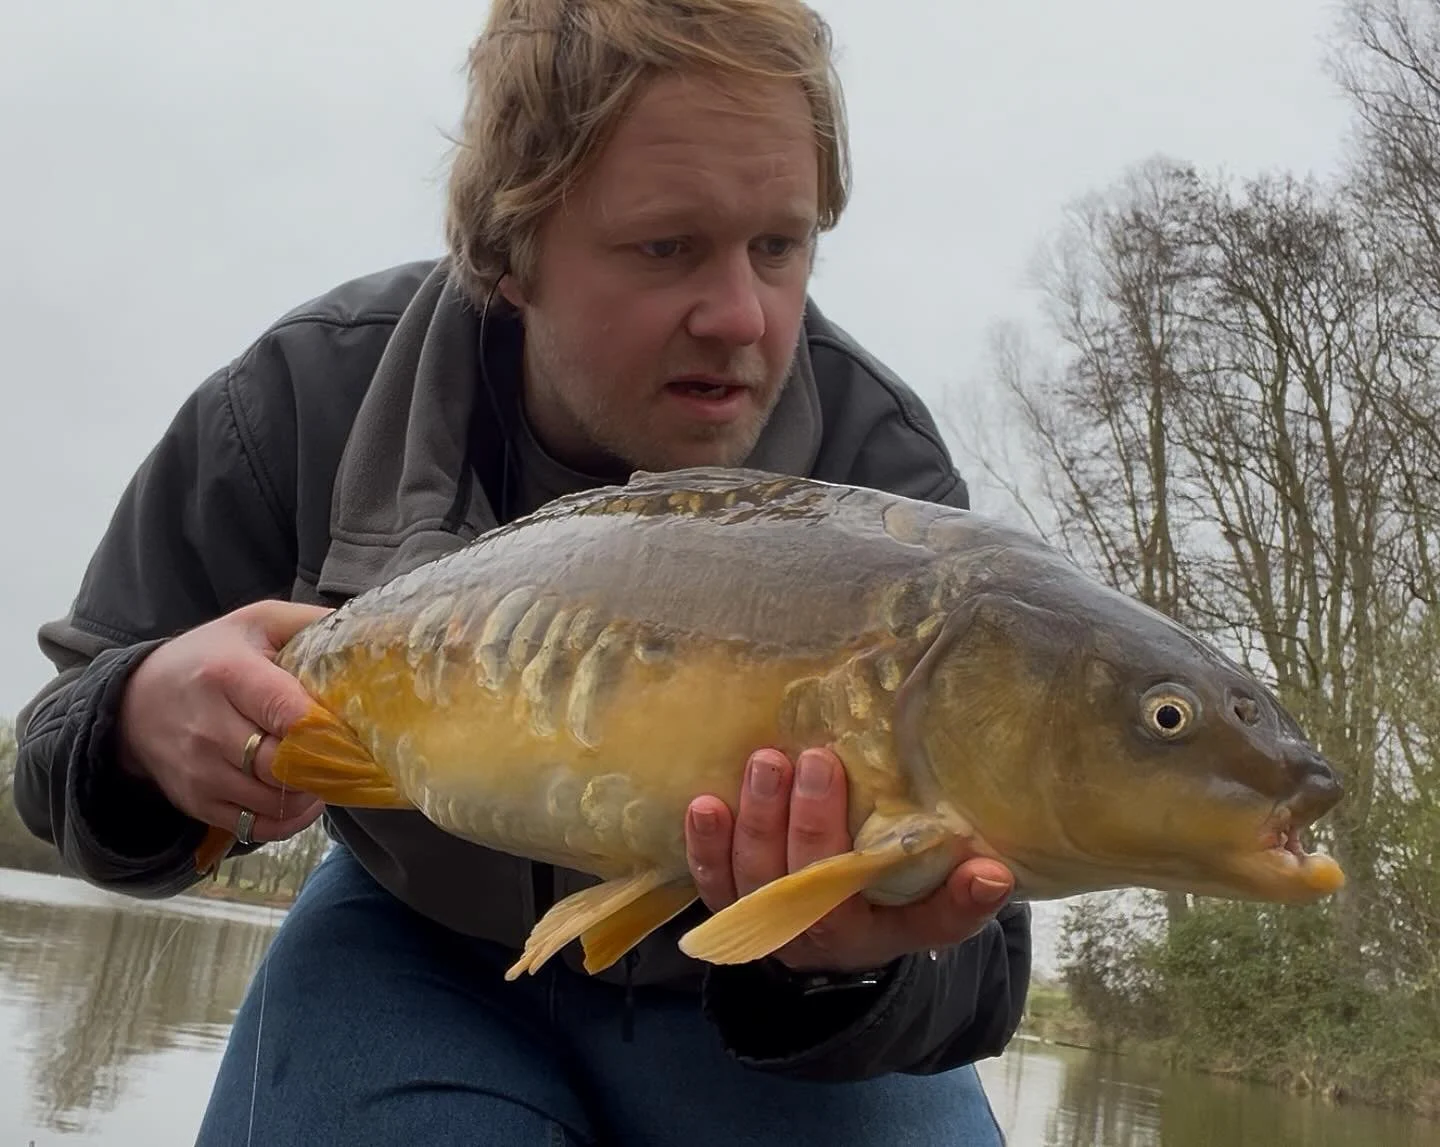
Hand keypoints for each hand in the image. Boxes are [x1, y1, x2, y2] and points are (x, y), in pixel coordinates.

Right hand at [117, 599, 333, 844]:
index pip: (288, 712)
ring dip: (312, 792)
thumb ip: (310, 623)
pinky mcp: (197, 803)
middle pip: (284, 763)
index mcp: (228, 675)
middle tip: (349, 753)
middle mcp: (209, 728)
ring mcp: (200, 771)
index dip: (328, 725)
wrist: (135, 701)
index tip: (355, 726)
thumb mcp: (257, 622)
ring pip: (274, 800)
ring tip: (327, 771)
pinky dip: (291, 819)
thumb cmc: (211, 657)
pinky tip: (305, 796)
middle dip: (324, 762)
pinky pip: (257, 827)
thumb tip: (370, 630)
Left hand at [684, 746, 1013, 973]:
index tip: (982, 869)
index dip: (953, 900)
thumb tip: (996, 873)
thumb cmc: (875, 903)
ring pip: (758, 879)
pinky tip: (705, 803)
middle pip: (816, 886)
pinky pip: (711, 882)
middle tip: (816, 760)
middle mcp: (820, 937)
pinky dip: (707, 845)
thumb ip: (957, 895)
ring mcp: (768, 924)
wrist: (811, 940)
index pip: (923, 921)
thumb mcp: (922, 907)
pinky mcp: (727, 907)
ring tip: (766, 762)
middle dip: (814, 823)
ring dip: (759, 820)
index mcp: (878, 935)